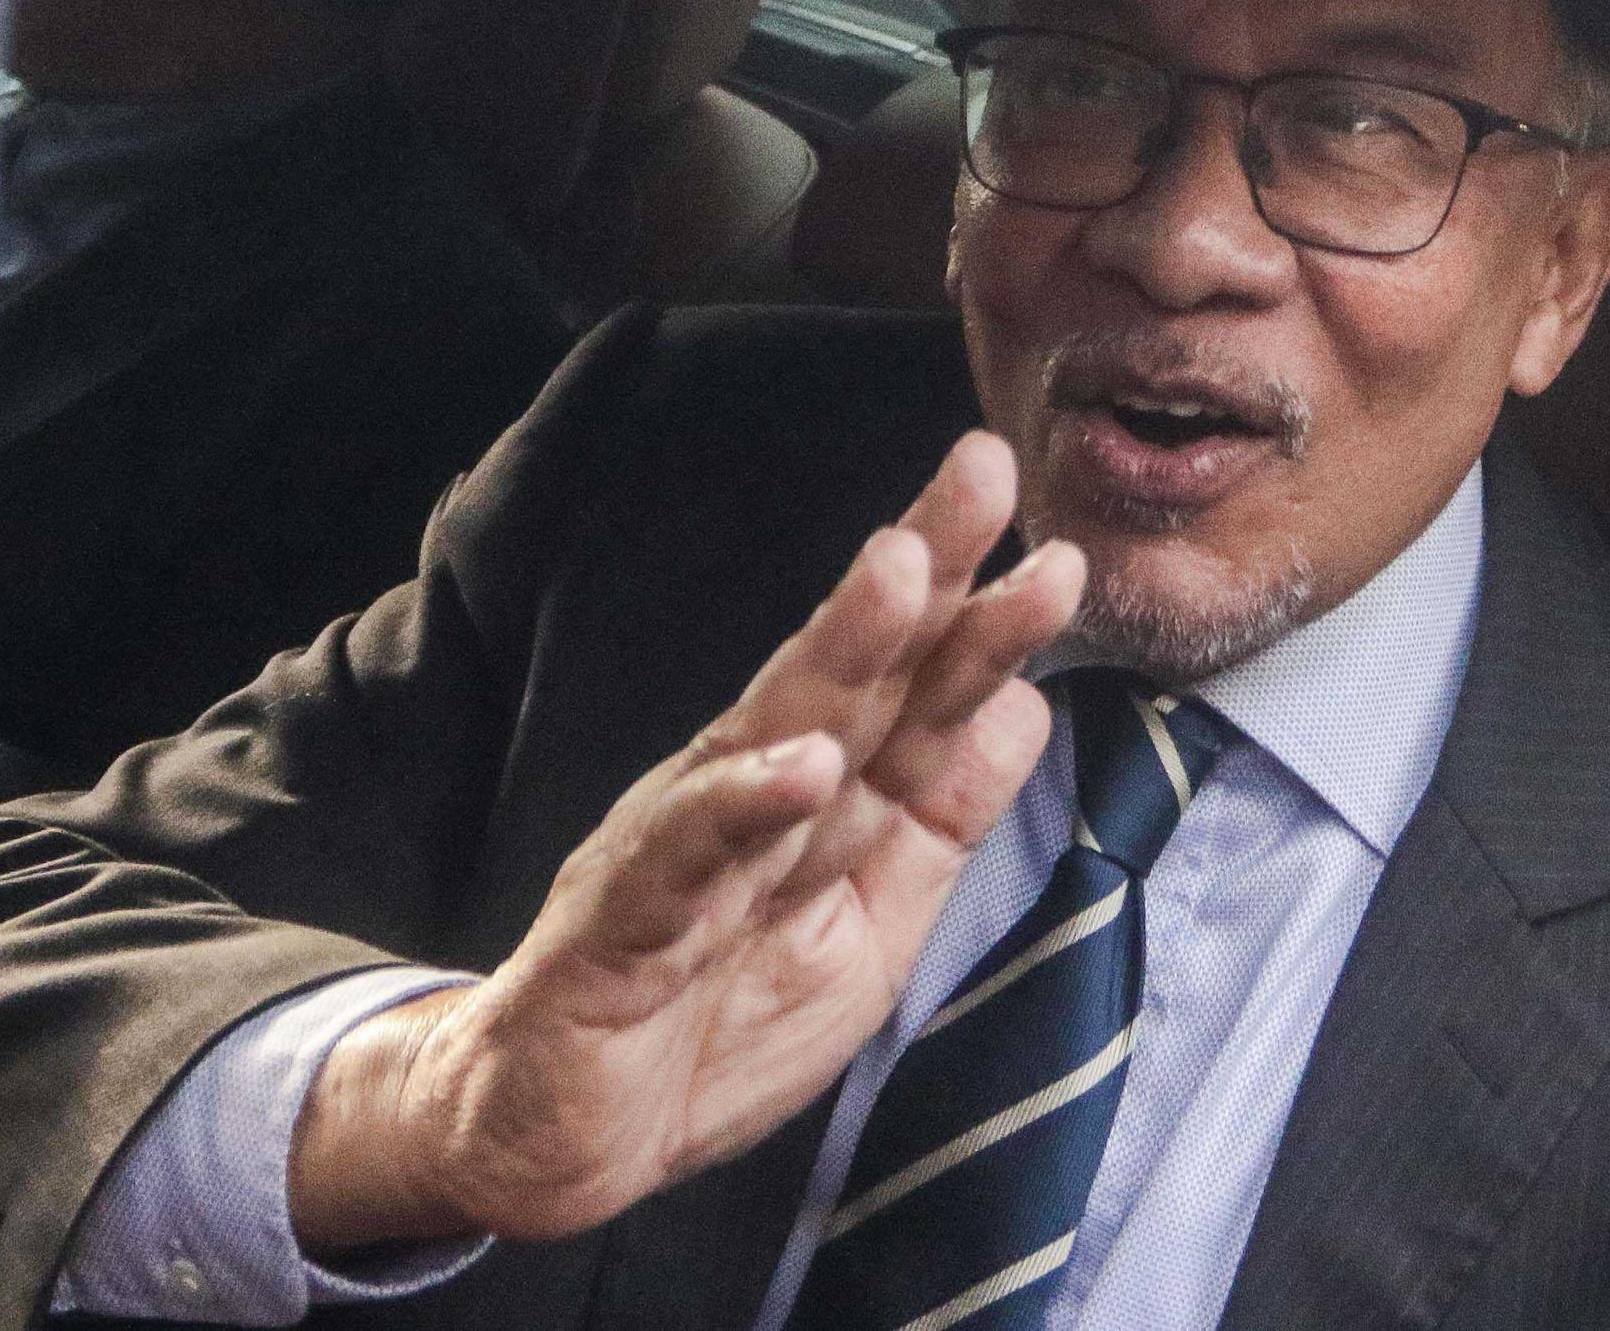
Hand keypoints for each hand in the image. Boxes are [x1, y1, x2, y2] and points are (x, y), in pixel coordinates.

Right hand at [287, 433, 1081, 1251]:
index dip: (983, 623)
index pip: (913, 694)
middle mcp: (750, 794)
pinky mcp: (621, 928)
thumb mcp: (865, 923)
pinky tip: (799, 766)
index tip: (1057, 551)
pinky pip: (685, 862)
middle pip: (852, 672)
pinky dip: (741, 811)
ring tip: (907, 570)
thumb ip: (935, 818)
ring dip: (841, 648)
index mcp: (819, 798)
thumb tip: (1023, 708)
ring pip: (771, 732)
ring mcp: (682, 850)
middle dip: (922, 574)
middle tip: (983, 473)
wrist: (552, 1136)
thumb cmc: (708, 1015)